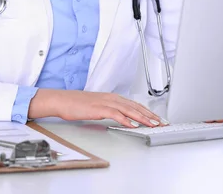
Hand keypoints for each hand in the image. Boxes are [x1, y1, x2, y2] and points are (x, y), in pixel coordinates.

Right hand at [29, 89, 166, 127]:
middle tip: (161, 122)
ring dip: (142, 117)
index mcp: (110, 97)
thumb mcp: (95, 106)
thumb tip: (118, 118)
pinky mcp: (98, 109)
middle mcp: (110, 98)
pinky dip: (126, 119)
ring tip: (153, 124)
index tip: (156, 118)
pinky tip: (133, 125)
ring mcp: (105, 102)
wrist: (61, 100)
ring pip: (128, 110)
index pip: (133, 104)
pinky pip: (115, 114)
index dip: (146, 111)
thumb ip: (108, 110)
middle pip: (134, 106)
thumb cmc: (75, 104)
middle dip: (150, 115)